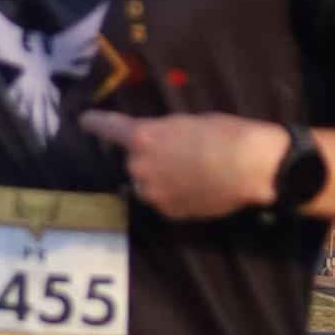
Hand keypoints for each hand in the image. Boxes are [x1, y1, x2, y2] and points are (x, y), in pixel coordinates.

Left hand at [83, 109, 286, 221]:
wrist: (250, 167)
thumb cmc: (224, 133)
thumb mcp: (186, 123)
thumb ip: (162, 134)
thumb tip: (156, 143)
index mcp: (142, 138)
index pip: (107, 128)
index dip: (94, 123)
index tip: (84, 122)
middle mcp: (140, 168)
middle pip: (132, 161)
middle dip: (147, 157)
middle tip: (175, 152)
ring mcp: (154, 194)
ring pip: (146, 184)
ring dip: (158, 178)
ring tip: (189, 172)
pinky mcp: (170, 212)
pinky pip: (164, 200)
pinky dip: (174, 194)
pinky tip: (196, 186)